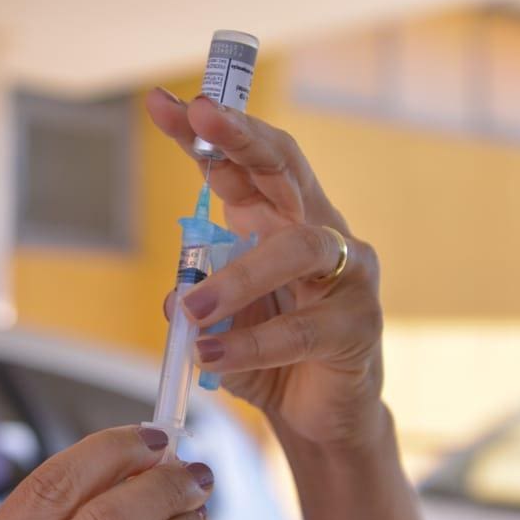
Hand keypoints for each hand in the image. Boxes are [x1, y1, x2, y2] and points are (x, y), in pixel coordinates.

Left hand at [148, 90, 385, 449]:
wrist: (319, 416)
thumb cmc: (268, 356)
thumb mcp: (218, 320)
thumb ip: (197, 297)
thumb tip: (175, 295)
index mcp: (277, 220)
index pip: (242, 163)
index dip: (207, 131)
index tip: (161, 104)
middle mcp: (318, 232)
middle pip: (284, 167)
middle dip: (242, 136)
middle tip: (202, 114)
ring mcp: (347, 274)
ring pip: (296, 249)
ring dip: (238, 278)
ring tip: (192, 312)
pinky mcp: (358, 325)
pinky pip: (301, 327)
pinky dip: (250, 344)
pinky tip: (211, 358)